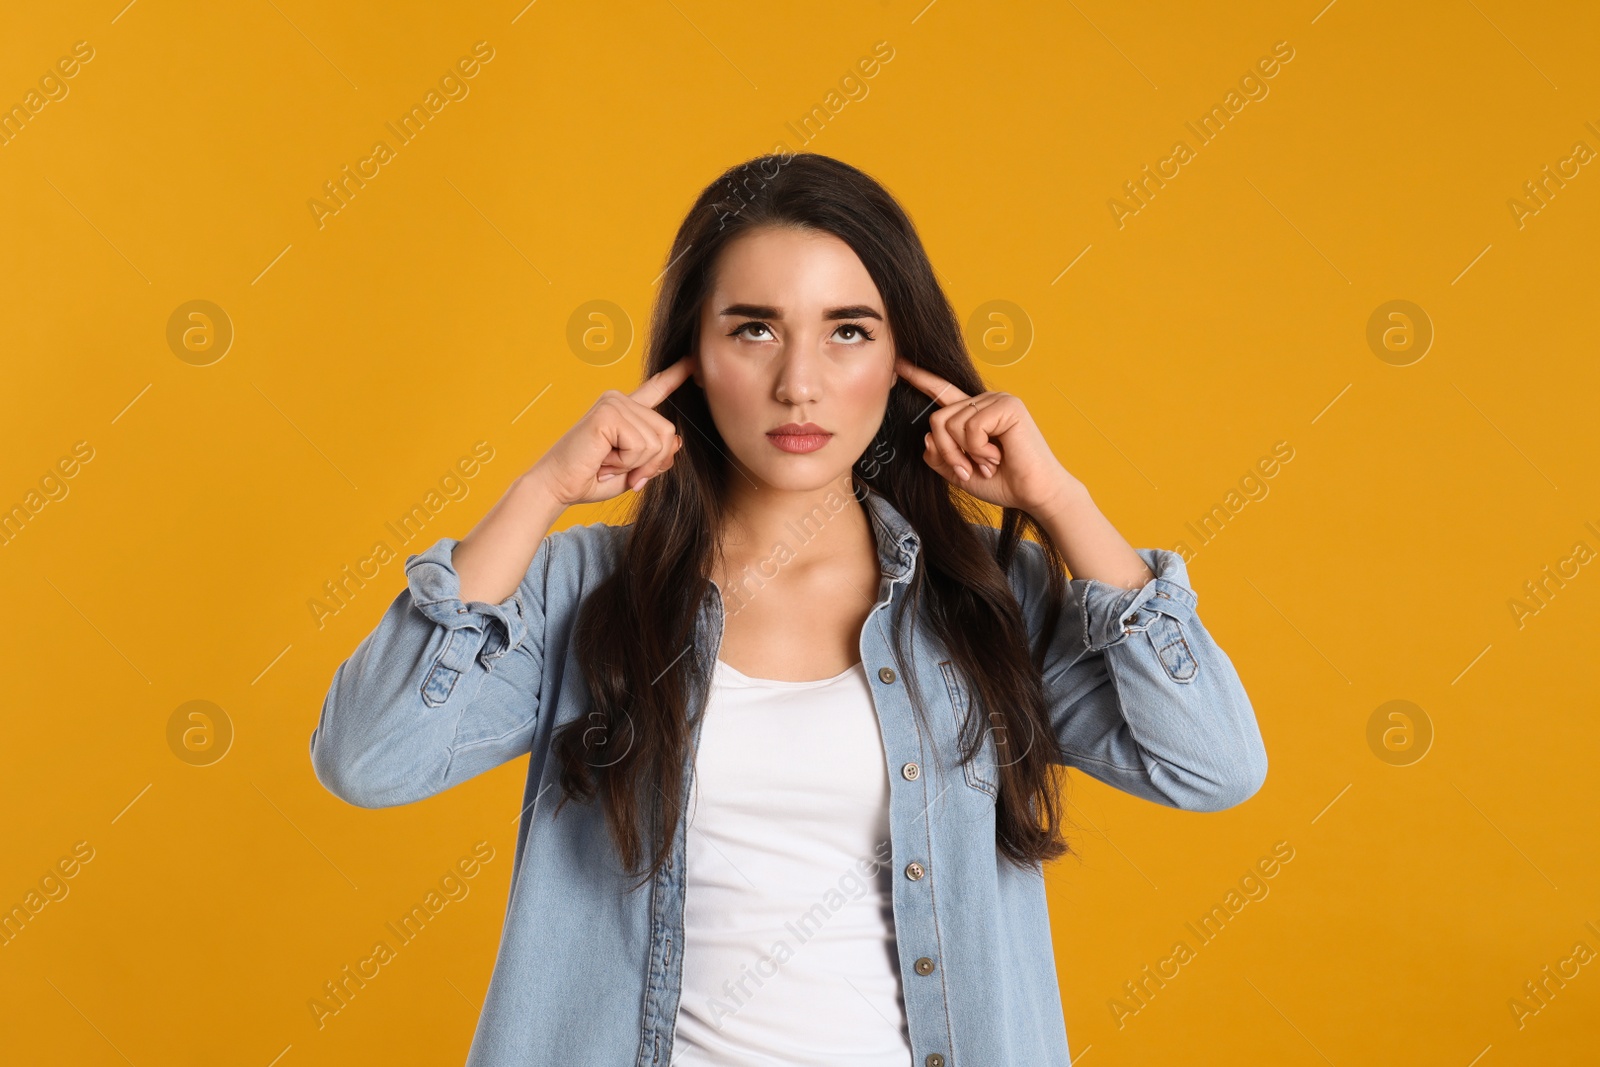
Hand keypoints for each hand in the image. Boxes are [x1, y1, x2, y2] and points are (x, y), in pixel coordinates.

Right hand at [529, 355, 694, 505]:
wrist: (559, 487)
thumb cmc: (592, 479)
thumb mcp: (635, 470)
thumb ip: (656, 456)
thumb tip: (677, 441)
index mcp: (626, 411)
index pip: (655, 389)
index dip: (675, 375)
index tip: (692, 359)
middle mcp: (619, 400)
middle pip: (668, 432)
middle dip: (651, 462)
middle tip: (621, 471)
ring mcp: (613, 403)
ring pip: (657, 441)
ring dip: (636, 464)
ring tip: (608, 464)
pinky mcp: (608, 413)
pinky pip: (640, 445)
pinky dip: (626, 463)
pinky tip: (603, 460)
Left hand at [894, 356, 1080, 516]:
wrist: (1033, 494)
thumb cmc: (1002, 483)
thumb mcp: (958, 472)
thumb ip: (939, 455)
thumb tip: (927, 437)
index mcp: (973, 414)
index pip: (942, 392)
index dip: (920, 378)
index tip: (899, 364)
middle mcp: (984, 402)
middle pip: (937, 419)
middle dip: (948, 452)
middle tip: (970, 470)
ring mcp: (996, 401)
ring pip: (950, 423)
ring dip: (965, 454)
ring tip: (988, 464)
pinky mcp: (1008, 406)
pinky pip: (971, 427)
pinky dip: (979, 449)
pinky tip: (997, 456)